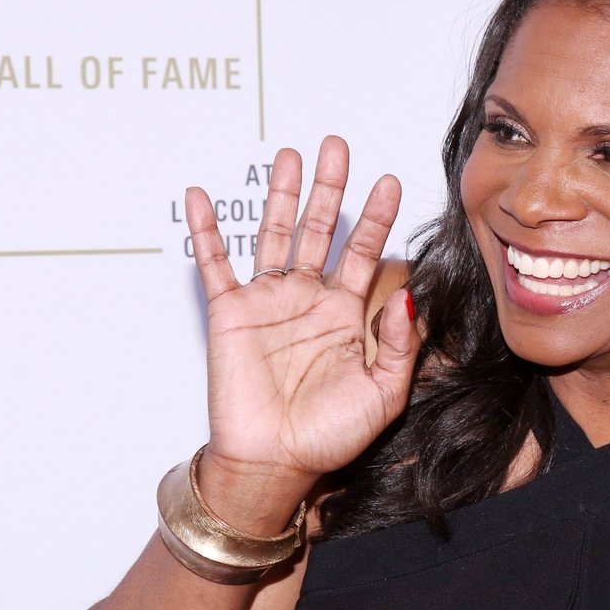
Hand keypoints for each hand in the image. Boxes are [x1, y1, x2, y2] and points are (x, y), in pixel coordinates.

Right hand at [184, 136, 420, 500]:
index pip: (364, 253)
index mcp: (346, 316)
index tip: (389, 182)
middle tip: (337, 146)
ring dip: (281, 194)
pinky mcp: (231, 313)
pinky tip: (201, 195)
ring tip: (288, 154)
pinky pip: (215, 264)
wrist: (277, 464)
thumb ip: (400, 344)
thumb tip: (408, 295)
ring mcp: (269, 302)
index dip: (376, 218)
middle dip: (330, 188)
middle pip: (321, 230)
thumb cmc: (330, 436)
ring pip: (274, 234)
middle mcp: (308, 301)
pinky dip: (206, 230)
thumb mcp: (384, 393)